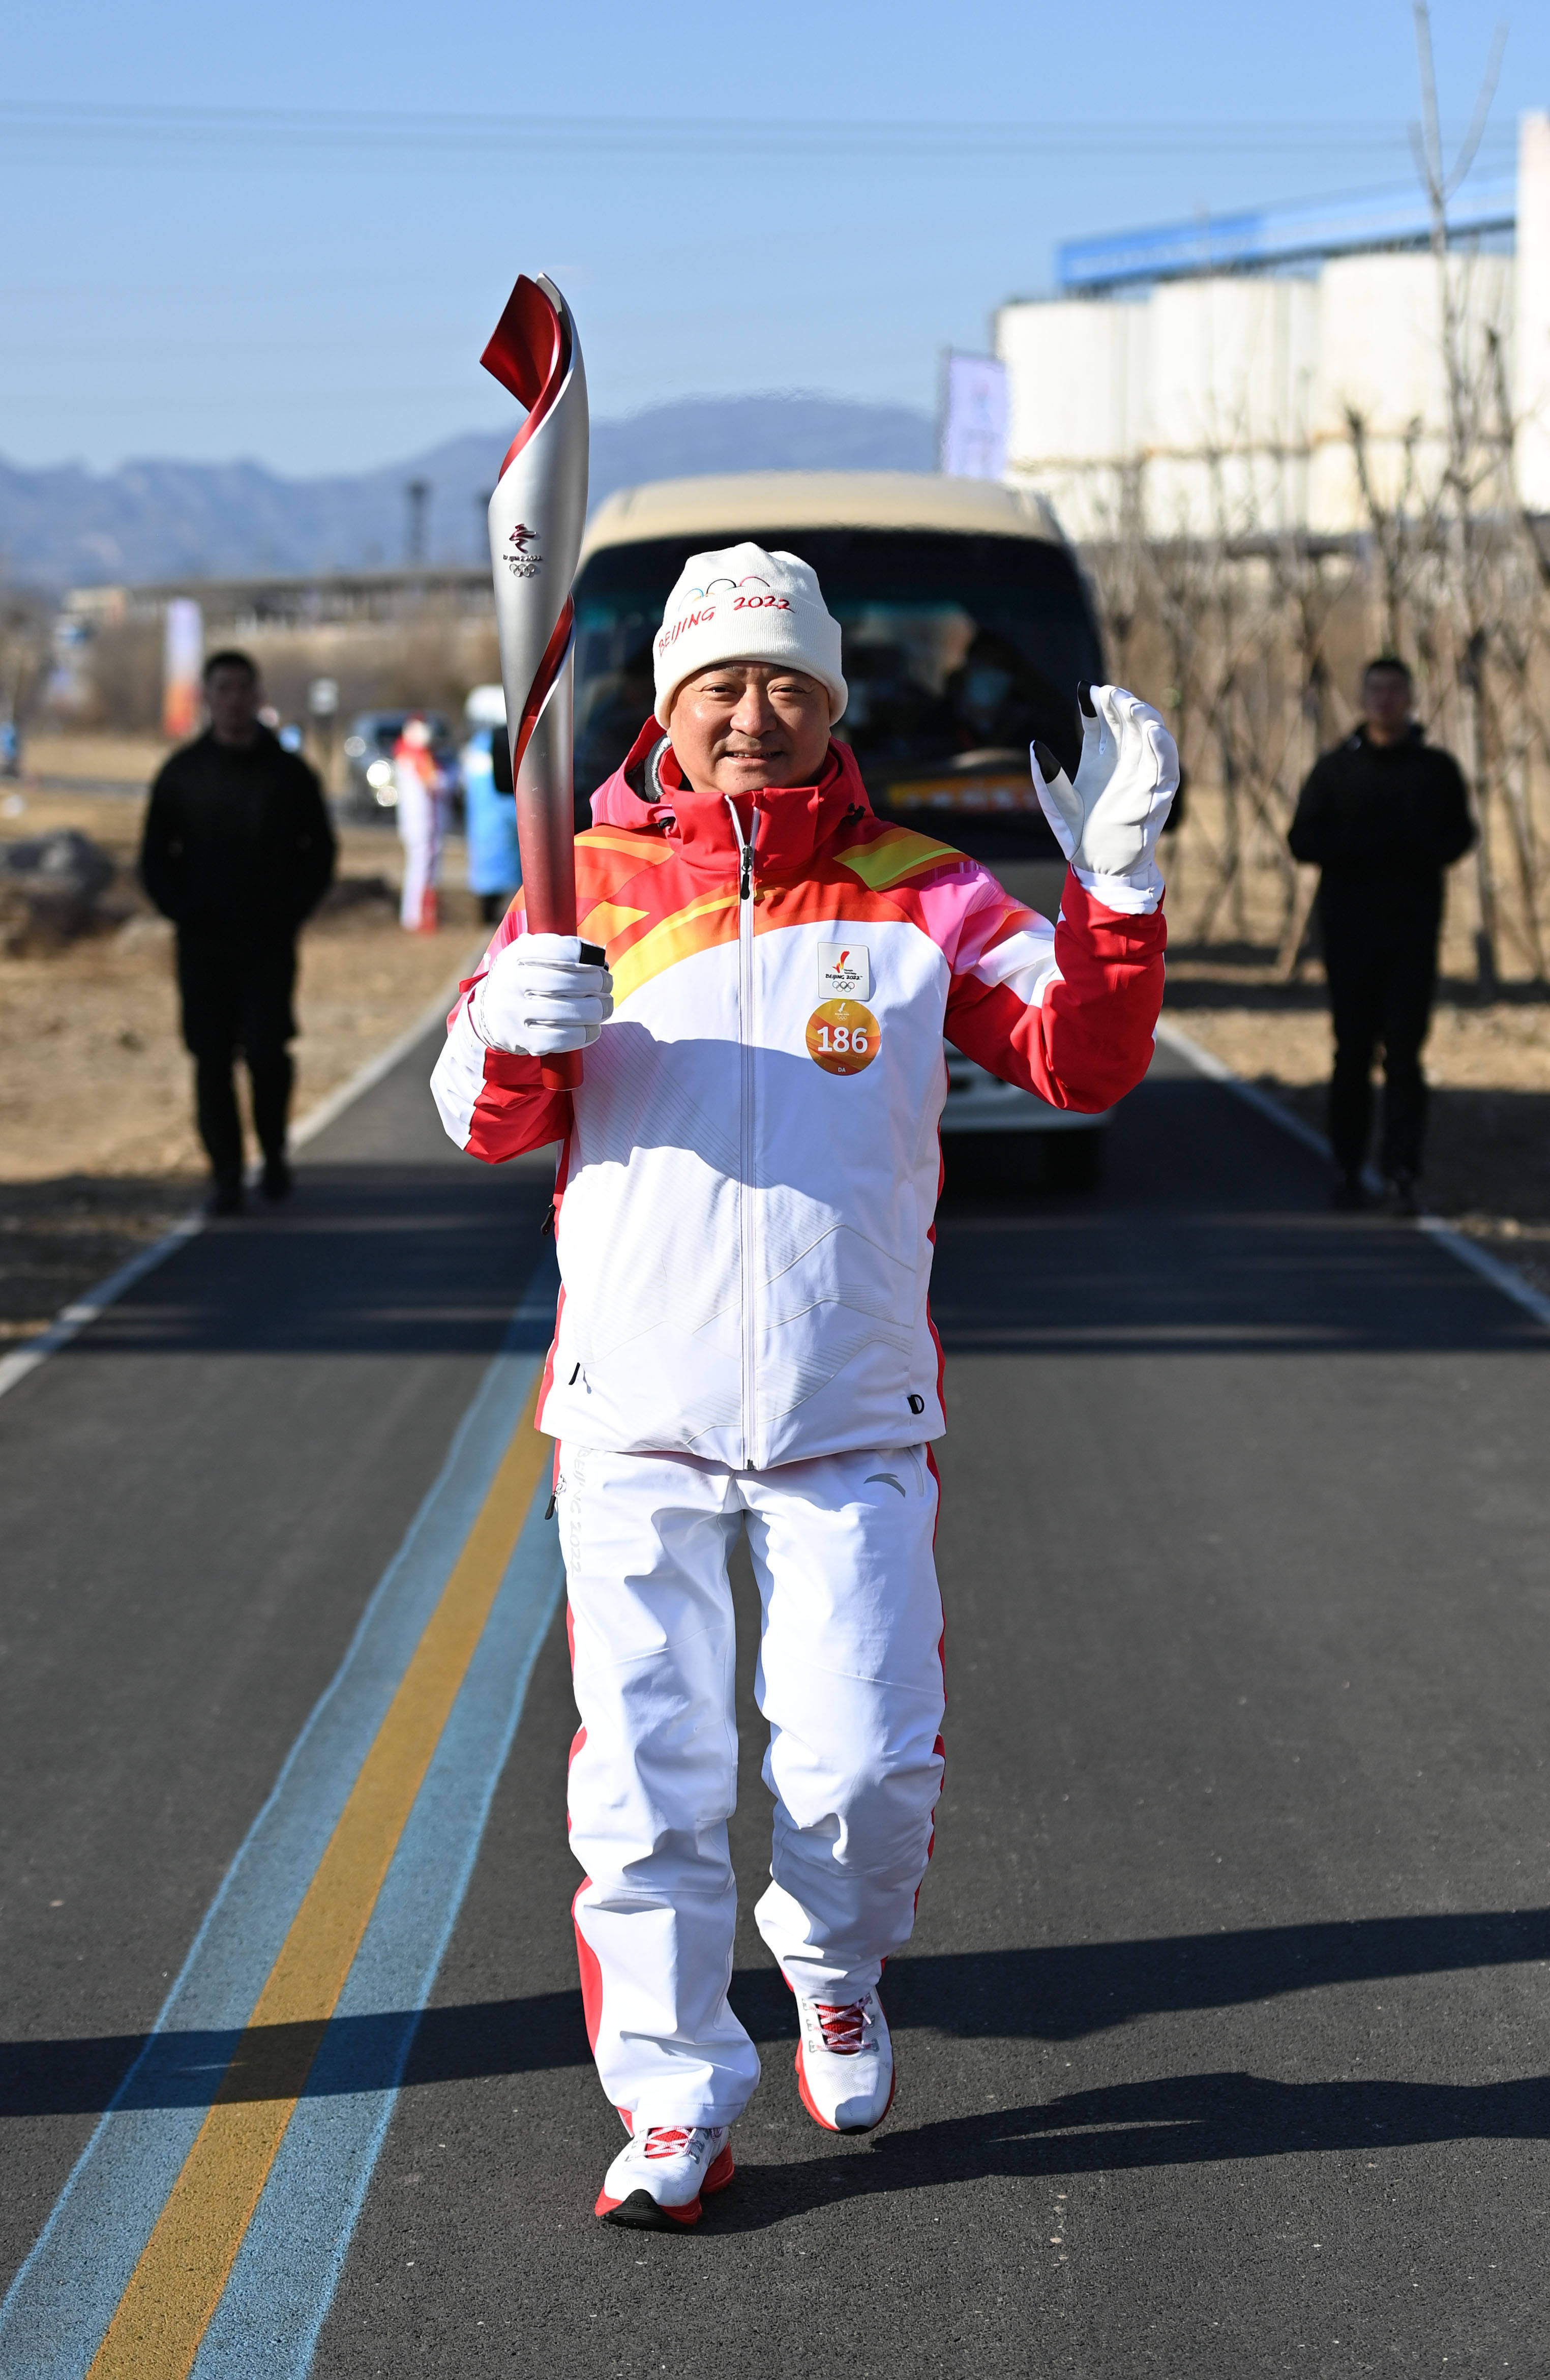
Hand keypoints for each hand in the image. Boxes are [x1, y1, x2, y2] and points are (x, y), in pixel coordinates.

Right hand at [473, 932, 612, 1055]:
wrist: (488, 1013)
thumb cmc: (523, 980)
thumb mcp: (529, 954)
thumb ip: (557, 948)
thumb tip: (596, 955)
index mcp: (517, 956)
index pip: (561, 950)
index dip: (587, 957)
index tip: (599, 963)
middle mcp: (513, 982)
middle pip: (569, 983)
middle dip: (598, 983)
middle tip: (607, 985)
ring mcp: (515, 1012)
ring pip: (569, 1012)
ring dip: (597, 1010)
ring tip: (605, 1007)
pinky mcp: (521, 1039)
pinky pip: (561, 1039)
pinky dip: (584, 1034)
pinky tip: (593, 1029)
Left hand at [1031, 683, 1178, 906]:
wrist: (1098, 869)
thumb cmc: (1079, 837)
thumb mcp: (1058, 804)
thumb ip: (1048, 776)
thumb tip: (1036, 745)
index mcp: (1099, 760)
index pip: (1102, 722)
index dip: (1097, 703)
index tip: (1086, 690)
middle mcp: (1123, 763)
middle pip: (1127, 722)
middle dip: (1120, 703)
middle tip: (1108, 693)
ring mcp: (1142, 775)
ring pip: (1150, 736)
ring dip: (1143, 717)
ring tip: (1128, 704)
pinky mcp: (1158, 793)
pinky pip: (1165, 765)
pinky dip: (1162, 746)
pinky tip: (1152, 729)